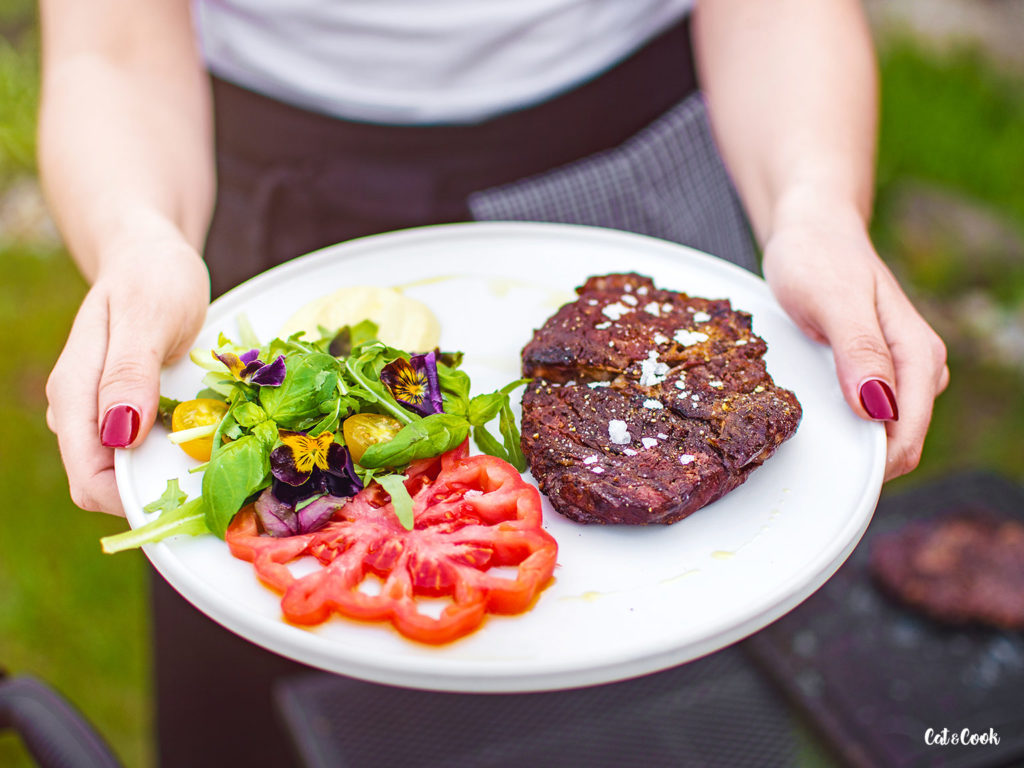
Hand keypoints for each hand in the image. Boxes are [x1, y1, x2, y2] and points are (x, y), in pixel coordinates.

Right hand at [46, 233, 209, 513]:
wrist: (148, 255)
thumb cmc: (151, 276)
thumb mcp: (147, 315)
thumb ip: (129, 372)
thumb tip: (120, 434)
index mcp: (75, 393)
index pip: (90, 479)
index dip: (133, 499)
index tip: (192, 493)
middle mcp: (81, 412)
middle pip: (106, 484)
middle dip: (155, 489)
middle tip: (219, 476)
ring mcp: (102, 413)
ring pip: (128, 470)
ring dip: (168, 471)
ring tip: (220, 456)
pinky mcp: (126, 410)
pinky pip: (145, 448)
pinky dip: (175, 451)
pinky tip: (209, 436)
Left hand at [762, 197, 948, 480]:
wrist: (810, 228)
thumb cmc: (819, 255)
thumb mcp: (833, 300)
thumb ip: (858, 350)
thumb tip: (877, 408)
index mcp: (917, 354)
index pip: (909, 432)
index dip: (874, 463)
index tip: (832, 475)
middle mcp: (916, 366)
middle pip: (900, 440)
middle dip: (862, 459)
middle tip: (811, 458)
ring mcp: (897, 369)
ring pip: (884, 430)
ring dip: (852, 443)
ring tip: (809, 434)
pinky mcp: (875, 369)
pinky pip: (867, 414)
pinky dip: (845, 424)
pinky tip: (815, 418)